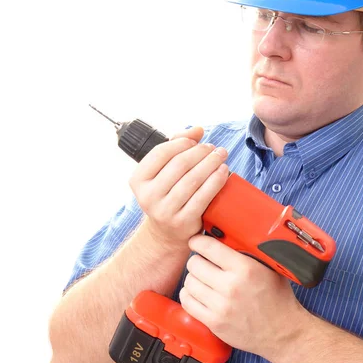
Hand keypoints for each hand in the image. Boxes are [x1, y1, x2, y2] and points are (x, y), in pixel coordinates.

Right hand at [128, 127, 228, 245]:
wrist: (167, 232)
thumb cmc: (168, 192)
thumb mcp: (164, 170)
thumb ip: (177, 145)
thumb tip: (197, 130)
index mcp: (138, 179)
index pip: (160, 153)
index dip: (182, 143)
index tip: (196, 141)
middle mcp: (147, 196)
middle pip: (179, 164)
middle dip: (201, 152)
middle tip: (214, 148)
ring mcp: (164, 211)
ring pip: (193, 179)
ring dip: (211, 163)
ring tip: (221, 156)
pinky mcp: (182, 222)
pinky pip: (203, 196)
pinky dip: (216, 181)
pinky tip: (223, 172)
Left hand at [179, 234, 305, 360]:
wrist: (283, 332)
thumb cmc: (277, 297)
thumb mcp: (269, 267)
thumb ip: (248, 251)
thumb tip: (226, 235)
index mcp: (245, 268)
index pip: (209, 247)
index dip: (198, 241)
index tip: (196, 241)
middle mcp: (231, 286)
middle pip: (195, 264)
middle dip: (197, 260)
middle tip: (202, 262)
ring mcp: (221, 306)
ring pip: (189, 282)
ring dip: (193, 278)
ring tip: (201, 278)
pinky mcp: (215, 323)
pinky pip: (188, 303)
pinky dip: (189, 295)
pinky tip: (197, 293)